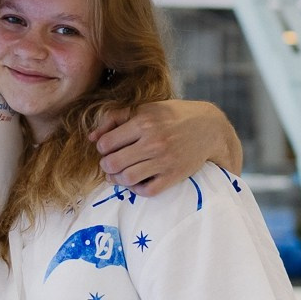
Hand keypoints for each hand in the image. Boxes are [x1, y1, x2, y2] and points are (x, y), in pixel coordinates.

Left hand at [90, 100, 234, 195]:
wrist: (209, 128)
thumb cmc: (173, 116)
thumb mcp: (145, 109)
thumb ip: (116, 118)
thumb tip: (91, 137)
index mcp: (144, 122)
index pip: (107, 143)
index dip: (102, 148)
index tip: (108, 148)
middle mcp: (153, 142)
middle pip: (113, 163)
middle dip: (106, 165)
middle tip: (111, 163)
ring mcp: (164, 161)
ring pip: (127, 178)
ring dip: (118, 179)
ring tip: (120, 173)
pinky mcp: (174, 175)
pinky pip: (147, 191)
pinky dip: (136, 189)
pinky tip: (136, 181)